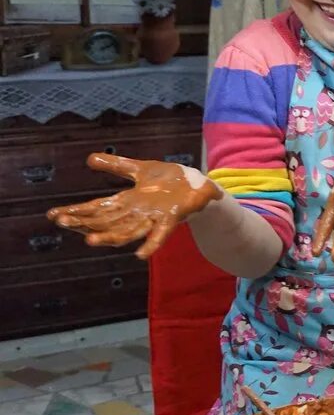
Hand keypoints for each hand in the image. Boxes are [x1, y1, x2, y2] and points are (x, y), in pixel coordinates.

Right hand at [47, 153, 220, 258]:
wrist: (198, 185)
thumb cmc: (169, 180)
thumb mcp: (139, 169)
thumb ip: (116, 166)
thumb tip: (89, 158)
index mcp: (127, 202)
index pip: (96, 208)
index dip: (75, 212)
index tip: (53, 215)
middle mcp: (136, 213)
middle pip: (105, 221)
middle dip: (84, 222)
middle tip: (61, 222)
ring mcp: (153, 218)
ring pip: (126, 231)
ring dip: (108, 237)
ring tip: (89, 241)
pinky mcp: (171, 218)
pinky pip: (159, 235)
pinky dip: (150, 245)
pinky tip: (140, 255)